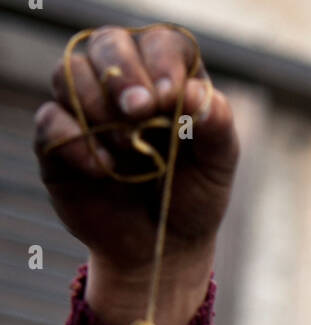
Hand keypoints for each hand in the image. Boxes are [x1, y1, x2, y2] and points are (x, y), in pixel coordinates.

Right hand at [33, 24, 238, 324]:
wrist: (161, 251)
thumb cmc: (192, 200)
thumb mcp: (218, 167)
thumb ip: (217, 126)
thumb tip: (196, 93)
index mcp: (165, 79)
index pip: (160, 44)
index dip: (161, 62)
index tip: (170, 97)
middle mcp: (121, 85)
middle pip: (108, 44)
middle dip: (123, 74)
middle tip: (141, 112)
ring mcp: (86, 110)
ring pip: (71, 73)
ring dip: (99, 108)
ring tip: (128, 149)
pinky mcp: (58, 141)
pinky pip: (50, 120)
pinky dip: (74, 141)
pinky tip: (103, 169)